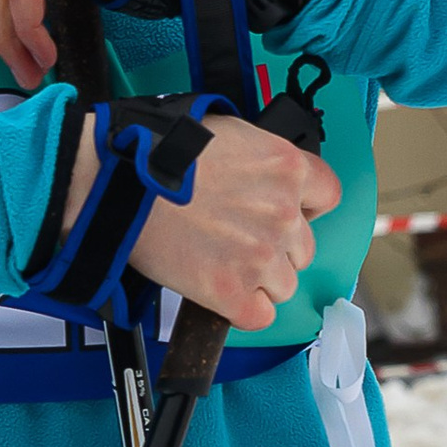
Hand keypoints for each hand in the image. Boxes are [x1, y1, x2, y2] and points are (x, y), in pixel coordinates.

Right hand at [111, 110, 339, 331]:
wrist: (118, 181)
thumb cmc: (159, 151)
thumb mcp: (227, 130)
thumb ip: (260, 156)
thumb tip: (264, 172)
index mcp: (287, 168)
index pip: (327, 197)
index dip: (305, 207)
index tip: (285, 212)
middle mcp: (284, 213)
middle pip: (303, 249)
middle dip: (275, 248)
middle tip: (236, 239)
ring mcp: (261, 256)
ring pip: (283, 285)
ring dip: (258, 281)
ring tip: (220, 263)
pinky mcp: (232, 291)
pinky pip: (259, 316)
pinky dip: (241, 309)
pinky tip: (219, 291)